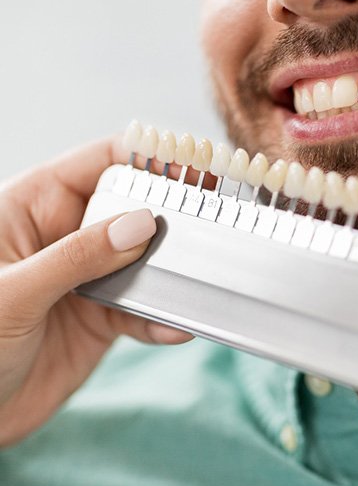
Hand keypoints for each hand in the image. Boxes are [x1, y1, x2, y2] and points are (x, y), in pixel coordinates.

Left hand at [0, 137, 192, 445]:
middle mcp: (66, 237)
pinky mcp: (102, 319)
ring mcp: (87, 278)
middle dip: (170, 216)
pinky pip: (142, 311)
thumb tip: (141, 224)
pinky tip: (175, 327)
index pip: (98, 163)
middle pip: (132, 209)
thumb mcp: (14, 291)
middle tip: (210, 222)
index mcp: (33, 207)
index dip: (146, 158)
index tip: (192, 166)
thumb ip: (79, 255)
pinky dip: (162, 319)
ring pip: (144, 261)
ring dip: (172, 273)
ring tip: (198, 279)